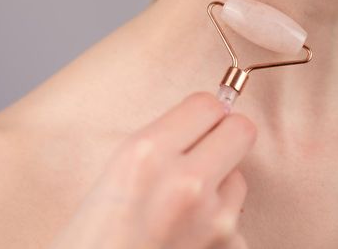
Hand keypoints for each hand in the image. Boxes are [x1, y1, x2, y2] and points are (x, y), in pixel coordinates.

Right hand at [48, 92, 256, 248]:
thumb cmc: (95, 233)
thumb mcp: (117, 170)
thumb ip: (160, 142)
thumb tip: (202, 121)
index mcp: (147, 153)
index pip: (207, 103)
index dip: (202, 112)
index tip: (196, 122)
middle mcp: (186, 182)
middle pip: (241, 129)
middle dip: (225, 135)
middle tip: (204, 149)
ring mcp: (214, 219)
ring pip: (240, 177)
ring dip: (219, 183)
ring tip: (183, 204)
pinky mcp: (230, 247)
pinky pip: (234, 217)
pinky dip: (217, 221)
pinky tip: (187, 233)